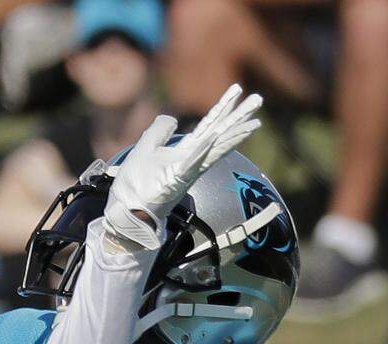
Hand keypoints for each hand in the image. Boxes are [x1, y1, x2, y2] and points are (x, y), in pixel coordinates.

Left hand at [106, 83, 263, 248]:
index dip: (223, 106)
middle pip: (219, 133)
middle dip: (238, 117)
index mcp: (185, 150)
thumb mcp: (146, 147)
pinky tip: (213, 138)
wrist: (127, 210)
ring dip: (233, 135)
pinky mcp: (175, 180)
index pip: (209, 124)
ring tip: (253, 122)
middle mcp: (192, 159)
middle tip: (259, 99)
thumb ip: (159, 130)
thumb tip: (175, 119)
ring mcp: (186, 170)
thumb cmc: (136, 183)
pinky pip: (191, 164)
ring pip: (214, 148)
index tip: (239, 90)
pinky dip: (202, 151)